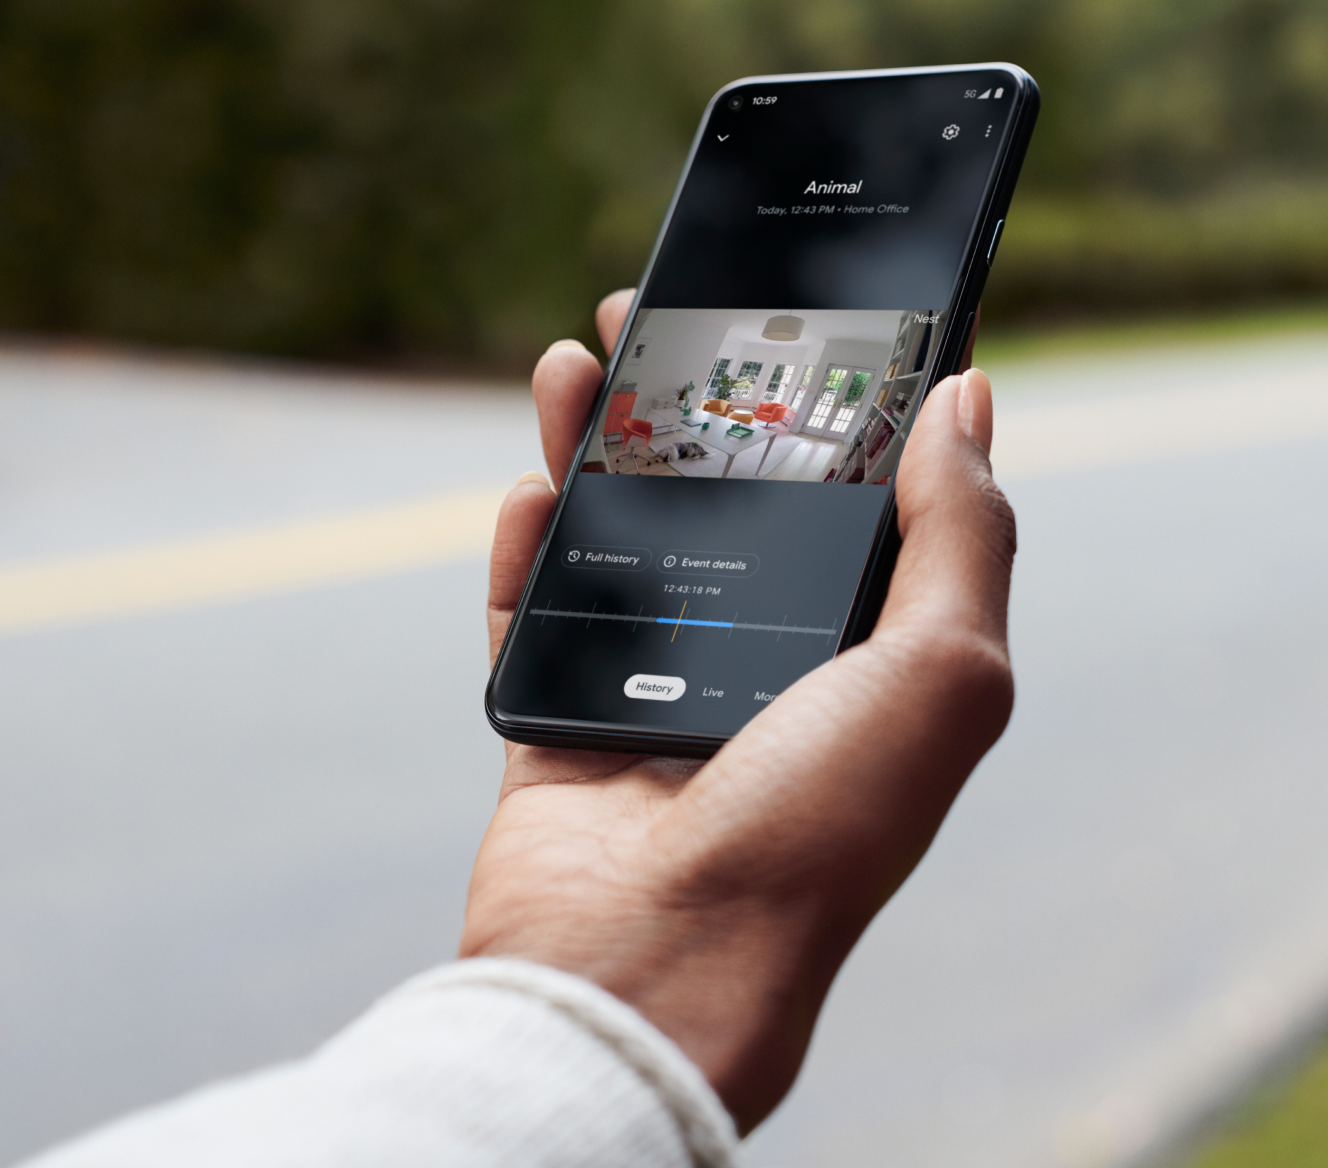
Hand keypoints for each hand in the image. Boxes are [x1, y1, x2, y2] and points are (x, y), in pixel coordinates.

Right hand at [461, 291, 1014, 1133]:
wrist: (657, 965)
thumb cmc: (817, 830)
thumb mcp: (940, 677)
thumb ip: (963, 535)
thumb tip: (968, 400)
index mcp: (862, 649)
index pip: (862, 495)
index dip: (844, 398)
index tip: (820, 306)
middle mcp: (762, 658)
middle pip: (727, 497)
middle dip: (700, 398)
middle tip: (668, 311)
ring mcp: (654, 686)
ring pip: (621, 535)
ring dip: (598, 442)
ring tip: (577, 357)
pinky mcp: (562, 716)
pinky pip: (534, 611)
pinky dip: (526, 546)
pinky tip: (527, 483)